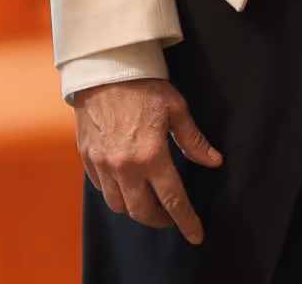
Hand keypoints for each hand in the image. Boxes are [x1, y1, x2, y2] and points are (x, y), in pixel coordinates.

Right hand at [74, 78, 222, 244]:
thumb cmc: (142, 84)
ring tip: (146, 201)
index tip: (196, 235)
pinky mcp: (87, 156)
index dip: (187, 222)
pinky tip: (123, 183)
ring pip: (118, 205)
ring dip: (135, 209)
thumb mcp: (175, 108)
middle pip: (143, 212)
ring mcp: (103, 163)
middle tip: (170, 217)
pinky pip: (100, 188)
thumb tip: (214, 161)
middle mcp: (125, 166)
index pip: (174, 201)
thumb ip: (193, 140)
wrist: (103, 66)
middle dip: (160, 220)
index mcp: (151, 155)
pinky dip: (114, 192)